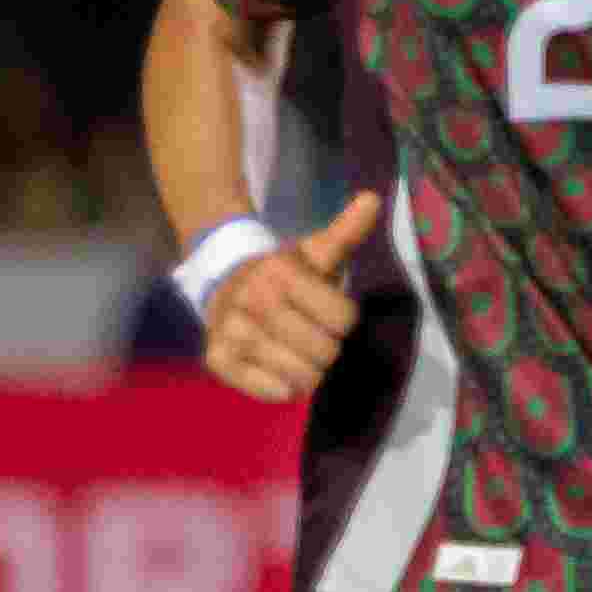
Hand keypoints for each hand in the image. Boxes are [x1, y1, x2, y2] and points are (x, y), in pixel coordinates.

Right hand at [201, 190, 378, 404]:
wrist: (225, 284)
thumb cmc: (283, 274)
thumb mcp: (316, 250)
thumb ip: (346, 232)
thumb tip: (373, 200)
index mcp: (281, 272)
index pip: (344, 320)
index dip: (343, 319)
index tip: (327, 310)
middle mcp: (253, 300)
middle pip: (326, 352)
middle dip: (328, 348)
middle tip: (312, 334)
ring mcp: (232, 331)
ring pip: (302, 376)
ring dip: (308, 371)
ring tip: (296, 352)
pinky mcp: (218, 359)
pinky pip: (271, 391)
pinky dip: (282, 388)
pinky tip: (278, 370)